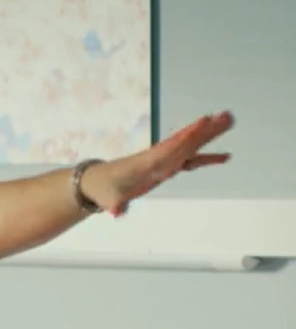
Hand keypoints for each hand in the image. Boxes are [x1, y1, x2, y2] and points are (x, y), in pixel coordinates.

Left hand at [83, 111, 234, 215]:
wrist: (98, 183)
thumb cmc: (105, 189)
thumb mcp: (109, 199)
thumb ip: (116, 204)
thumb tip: (116, 212)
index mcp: (148, 163)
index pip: (171, 148)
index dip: (188, 137)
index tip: (204, 121)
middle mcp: (159, 158)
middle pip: (185, 142)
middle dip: (205, 130)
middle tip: (226, 116)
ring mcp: (164, 162)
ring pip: (191, 148)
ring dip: (209, 137)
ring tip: (229, 122)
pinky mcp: (167, 168)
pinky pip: (191, 161)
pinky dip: (207, 159)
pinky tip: (224, 157)